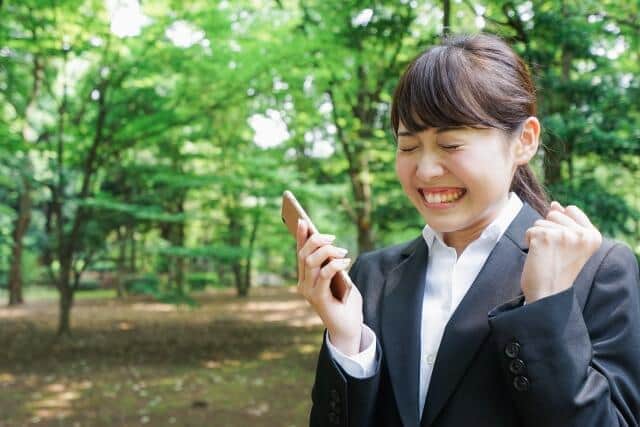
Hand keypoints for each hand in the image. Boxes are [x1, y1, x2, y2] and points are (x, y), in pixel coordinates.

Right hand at [296, 219, 363, 355]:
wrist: (348, 328)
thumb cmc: (345, 301)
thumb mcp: (339, 277)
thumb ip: (332, 264)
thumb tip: (331, 247)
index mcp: (305, 278)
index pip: (300, 252)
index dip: (300, 236)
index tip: (302, 221)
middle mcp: (303, 284)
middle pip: (304, 254)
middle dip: (317, 241)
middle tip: (333, 238)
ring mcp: (308, 291)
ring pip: (311, 262)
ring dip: (327, 252)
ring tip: (343, 251)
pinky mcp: (318, 298)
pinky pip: (324, 274)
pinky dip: (335, 264)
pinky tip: (346, 262)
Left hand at [521, 201, 602, 302]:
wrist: (547, 294)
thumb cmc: (557, 271)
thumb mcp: (569, 245)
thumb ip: (566, 223)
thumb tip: (555, 204)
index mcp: (594, 236)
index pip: (572, 210)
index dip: (561, 224)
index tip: (562, 246)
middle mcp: (582, 234)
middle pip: (554, 214)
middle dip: (548, 231)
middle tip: (554, 254)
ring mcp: (564, 234)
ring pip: (540, 222)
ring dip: (538, 238)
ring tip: (547, 257)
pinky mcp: (545, 237)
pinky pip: (530, 231)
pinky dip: (529, 243)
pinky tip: (538, 257)